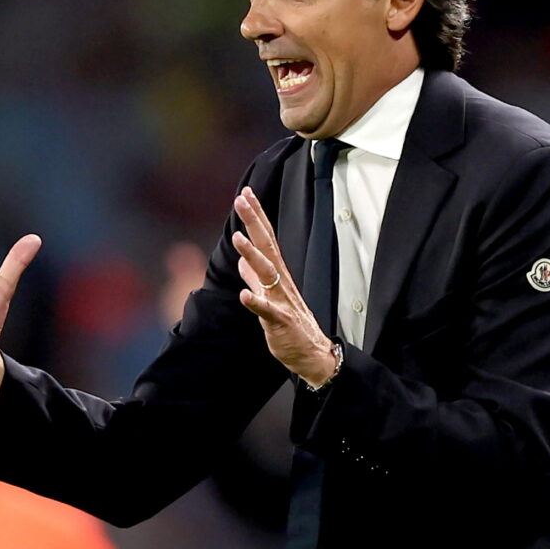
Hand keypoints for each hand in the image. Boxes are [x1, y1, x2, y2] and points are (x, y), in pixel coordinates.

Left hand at [232, 186, 335, 386]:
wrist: (312, 354)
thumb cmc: (290, 325)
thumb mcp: (268, 296)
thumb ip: (254, 278)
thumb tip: (241, 261)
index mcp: (277, 274)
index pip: (265, 239)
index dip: (255, 217)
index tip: (245, 195)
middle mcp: (281, 282)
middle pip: (267, 246)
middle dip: (254, 222)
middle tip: (242, 199)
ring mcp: (282, 300)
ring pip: (267, 273)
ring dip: (253, 255)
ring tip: (238, 238)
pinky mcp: (280, 322)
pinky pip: (267, 311)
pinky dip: (256, 302)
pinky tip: (243, 295)